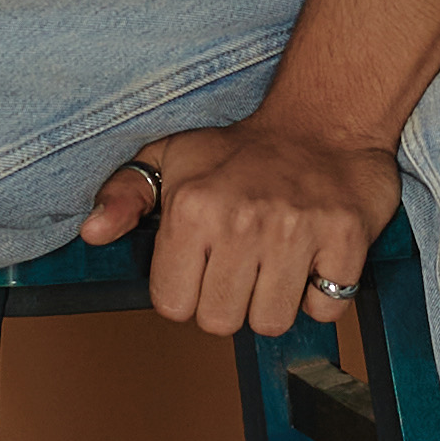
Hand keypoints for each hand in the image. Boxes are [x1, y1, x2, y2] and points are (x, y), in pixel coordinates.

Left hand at [78, 118, 402, 340]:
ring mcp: (298, 232)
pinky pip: (325, 308)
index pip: (174, 305)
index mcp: (193, 208)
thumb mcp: (171, 158)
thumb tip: (93, 232)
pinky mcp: (346, 240)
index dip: (188, 291)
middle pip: (222, 322)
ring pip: (272, 321)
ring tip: (277, 261)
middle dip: (230, 301)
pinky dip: (321, 292)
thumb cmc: (243, 149)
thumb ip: (124, 194)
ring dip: (275, 301)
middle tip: (244, 264)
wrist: (325, 119)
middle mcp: (242, 221)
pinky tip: (312, 259)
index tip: (205, 265)